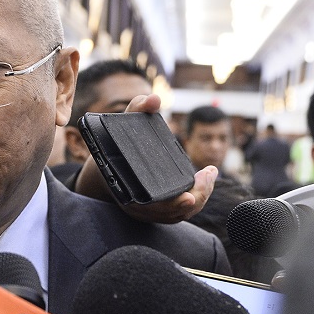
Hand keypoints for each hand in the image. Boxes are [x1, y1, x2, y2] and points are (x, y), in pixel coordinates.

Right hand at [72, 94, 214, 223]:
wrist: (103, 167)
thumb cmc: (114, 146)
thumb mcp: (122, 125)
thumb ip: (137, 109)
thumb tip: (155, 99)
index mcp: (127, 193)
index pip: (153, 207)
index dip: (171, 205)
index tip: (189, 196)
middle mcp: (137, 207)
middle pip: (172, 212)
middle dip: (196, 196)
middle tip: (208, 174)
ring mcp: (147, 211)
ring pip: (178, 214)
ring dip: (199, 197)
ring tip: (210, 174)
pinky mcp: (155, 211)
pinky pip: (178, 212)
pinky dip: (195, 200)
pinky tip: (206, 182)